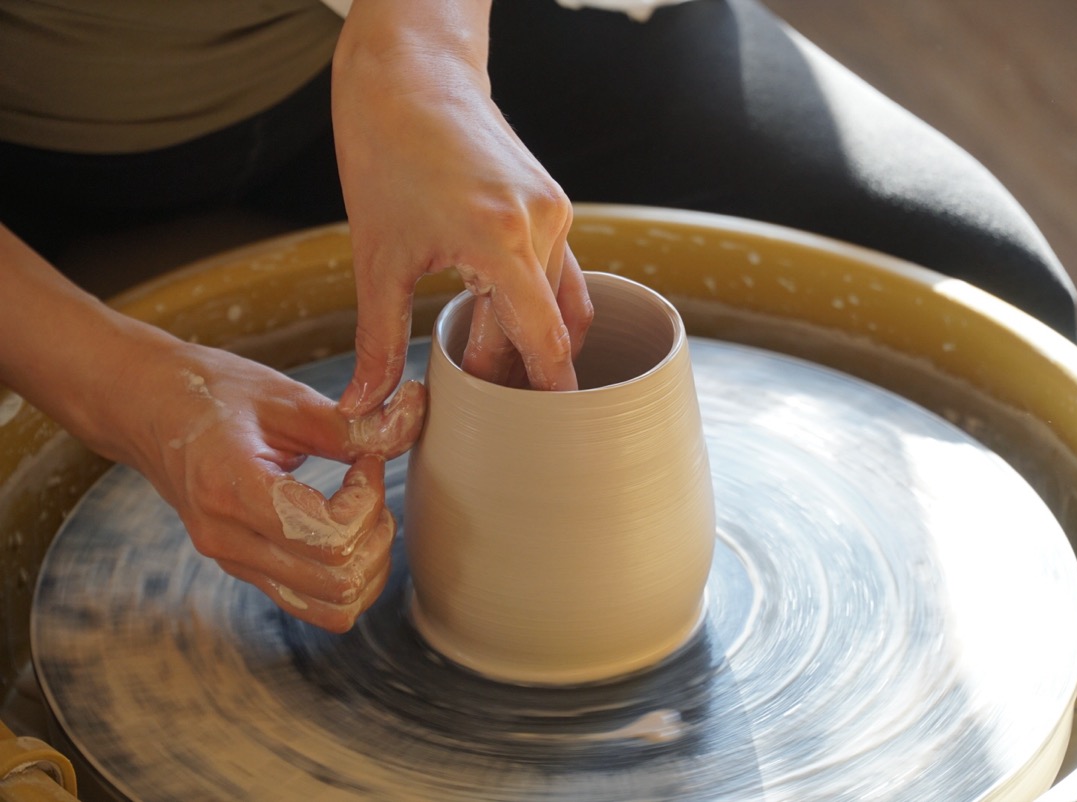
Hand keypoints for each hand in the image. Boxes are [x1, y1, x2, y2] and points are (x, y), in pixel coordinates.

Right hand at [2, 218, 425, 633]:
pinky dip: (350, 574)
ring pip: (335, 606)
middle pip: (340, 582)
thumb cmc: (210, 392)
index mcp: (232, 491)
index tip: (366, 457)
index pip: (330, 539)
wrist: (148, 410)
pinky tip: (347, 524)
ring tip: (360, 504)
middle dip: (377, 531)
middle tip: (367, 479)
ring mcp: (236, 563)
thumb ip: (349, 422)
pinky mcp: (248, 570)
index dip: (368, 499)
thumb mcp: (282, 395)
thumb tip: (412, 420)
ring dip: (369, 559)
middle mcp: (229, 542)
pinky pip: (317, 603)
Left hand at [332, 0, 593, 415]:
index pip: (542, 340)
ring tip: (496, 374)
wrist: (411, 73)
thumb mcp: (376, 255)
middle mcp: (543, 225)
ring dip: (534, 340)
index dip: (546, 392)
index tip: (548, 435)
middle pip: (548, 328)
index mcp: (502, 239)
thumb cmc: (386, 151)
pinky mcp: (551, 202)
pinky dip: (538, 304)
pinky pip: (559, 270)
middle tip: (490, 412)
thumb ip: (376, 338)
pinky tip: (504, 324)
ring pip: (561, 301)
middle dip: (522, 372)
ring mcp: (554, 211)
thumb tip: (363, 405)